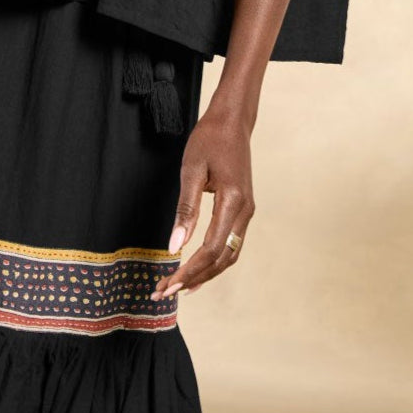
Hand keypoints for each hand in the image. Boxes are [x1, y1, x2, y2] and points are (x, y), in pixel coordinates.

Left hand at [150, 105, 254, 300]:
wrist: (232, 121)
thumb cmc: (210, 140)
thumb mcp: (191, 170)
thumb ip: (186, 209)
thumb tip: (175, 245)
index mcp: (233, 201)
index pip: (211, 249)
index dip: (189, 270)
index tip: (168, 284)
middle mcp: (245, 211)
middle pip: (222, 259)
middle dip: (194, 278)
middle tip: (165, 291)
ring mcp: (247, 211)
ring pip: (229, 255)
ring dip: (205, 273)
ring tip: (179, 286)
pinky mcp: (243, 209)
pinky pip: (231, 244)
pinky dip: (214, 260)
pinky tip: (197, 266)